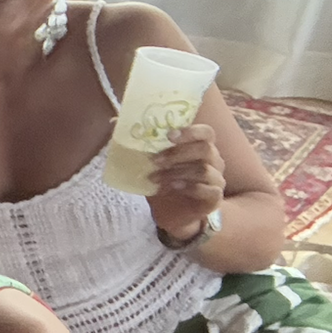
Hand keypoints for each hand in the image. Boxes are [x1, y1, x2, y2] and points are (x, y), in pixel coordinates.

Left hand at [147, 122, 224, 241]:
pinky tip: (171, 188)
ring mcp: (217, 179)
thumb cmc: (165, 180)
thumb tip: (114, 120)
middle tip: (154, 160)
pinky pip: (209, 190)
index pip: (206, 132)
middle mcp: (214, 160)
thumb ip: (138, 141)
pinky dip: (189, 188)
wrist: (172, 212)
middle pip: (205, 149)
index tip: (168, 136)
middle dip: (177, 153)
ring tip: (154, 177)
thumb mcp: (150, 160)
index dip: (190, 131)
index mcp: (201, 146)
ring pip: (204, 170)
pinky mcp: (214, 198)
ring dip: (176, 173)